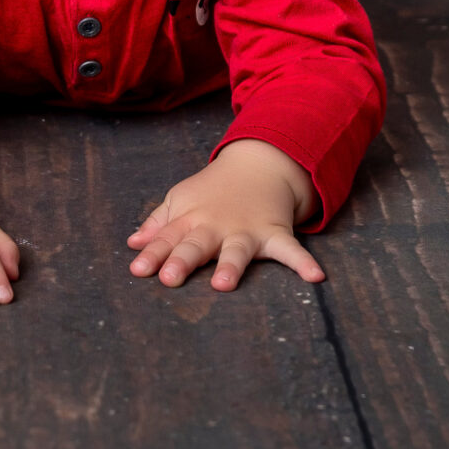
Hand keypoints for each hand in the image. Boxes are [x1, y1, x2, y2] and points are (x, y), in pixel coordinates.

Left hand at [127, 138, 321, 290]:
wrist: (257, 164)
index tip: (137, 270)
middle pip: (196, 245)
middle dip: (182, 260)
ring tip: (223, 284)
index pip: (166, 239)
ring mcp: (246, 230)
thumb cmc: (211, 190)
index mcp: (190, 219)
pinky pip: (290, 250)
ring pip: (237, 250)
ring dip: (231, 266)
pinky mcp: (274, 233)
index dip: (152, 255)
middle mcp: (216, 226)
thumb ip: (158, 224)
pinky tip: (316, 277)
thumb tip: (132, 244)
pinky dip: (303, 263)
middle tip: (169, 278)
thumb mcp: (180, 200)